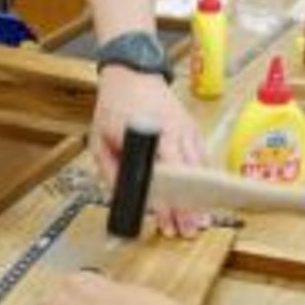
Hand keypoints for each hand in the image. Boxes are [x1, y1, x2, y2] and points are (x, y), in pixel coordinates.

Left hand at [92, 66, 208, 237]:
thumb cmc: (114, 106)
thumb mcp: (99, 138)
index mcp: (147, 134)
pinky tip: (205, 199)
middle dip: (187, 207)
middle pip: (185, 176)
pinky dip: (204, 181)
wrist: (133, 73)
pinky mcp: (193, 129)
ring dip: (200, 198)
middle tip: (188, 231)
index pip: (161, 175)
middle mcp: (172, 131)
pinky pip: (202, 159)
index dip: (165, 201)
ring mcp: (186, 129)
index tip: (166, 221)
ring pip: (198, 170)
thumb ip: (109, 169)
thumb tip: (120, 197)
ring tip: (201, 222)